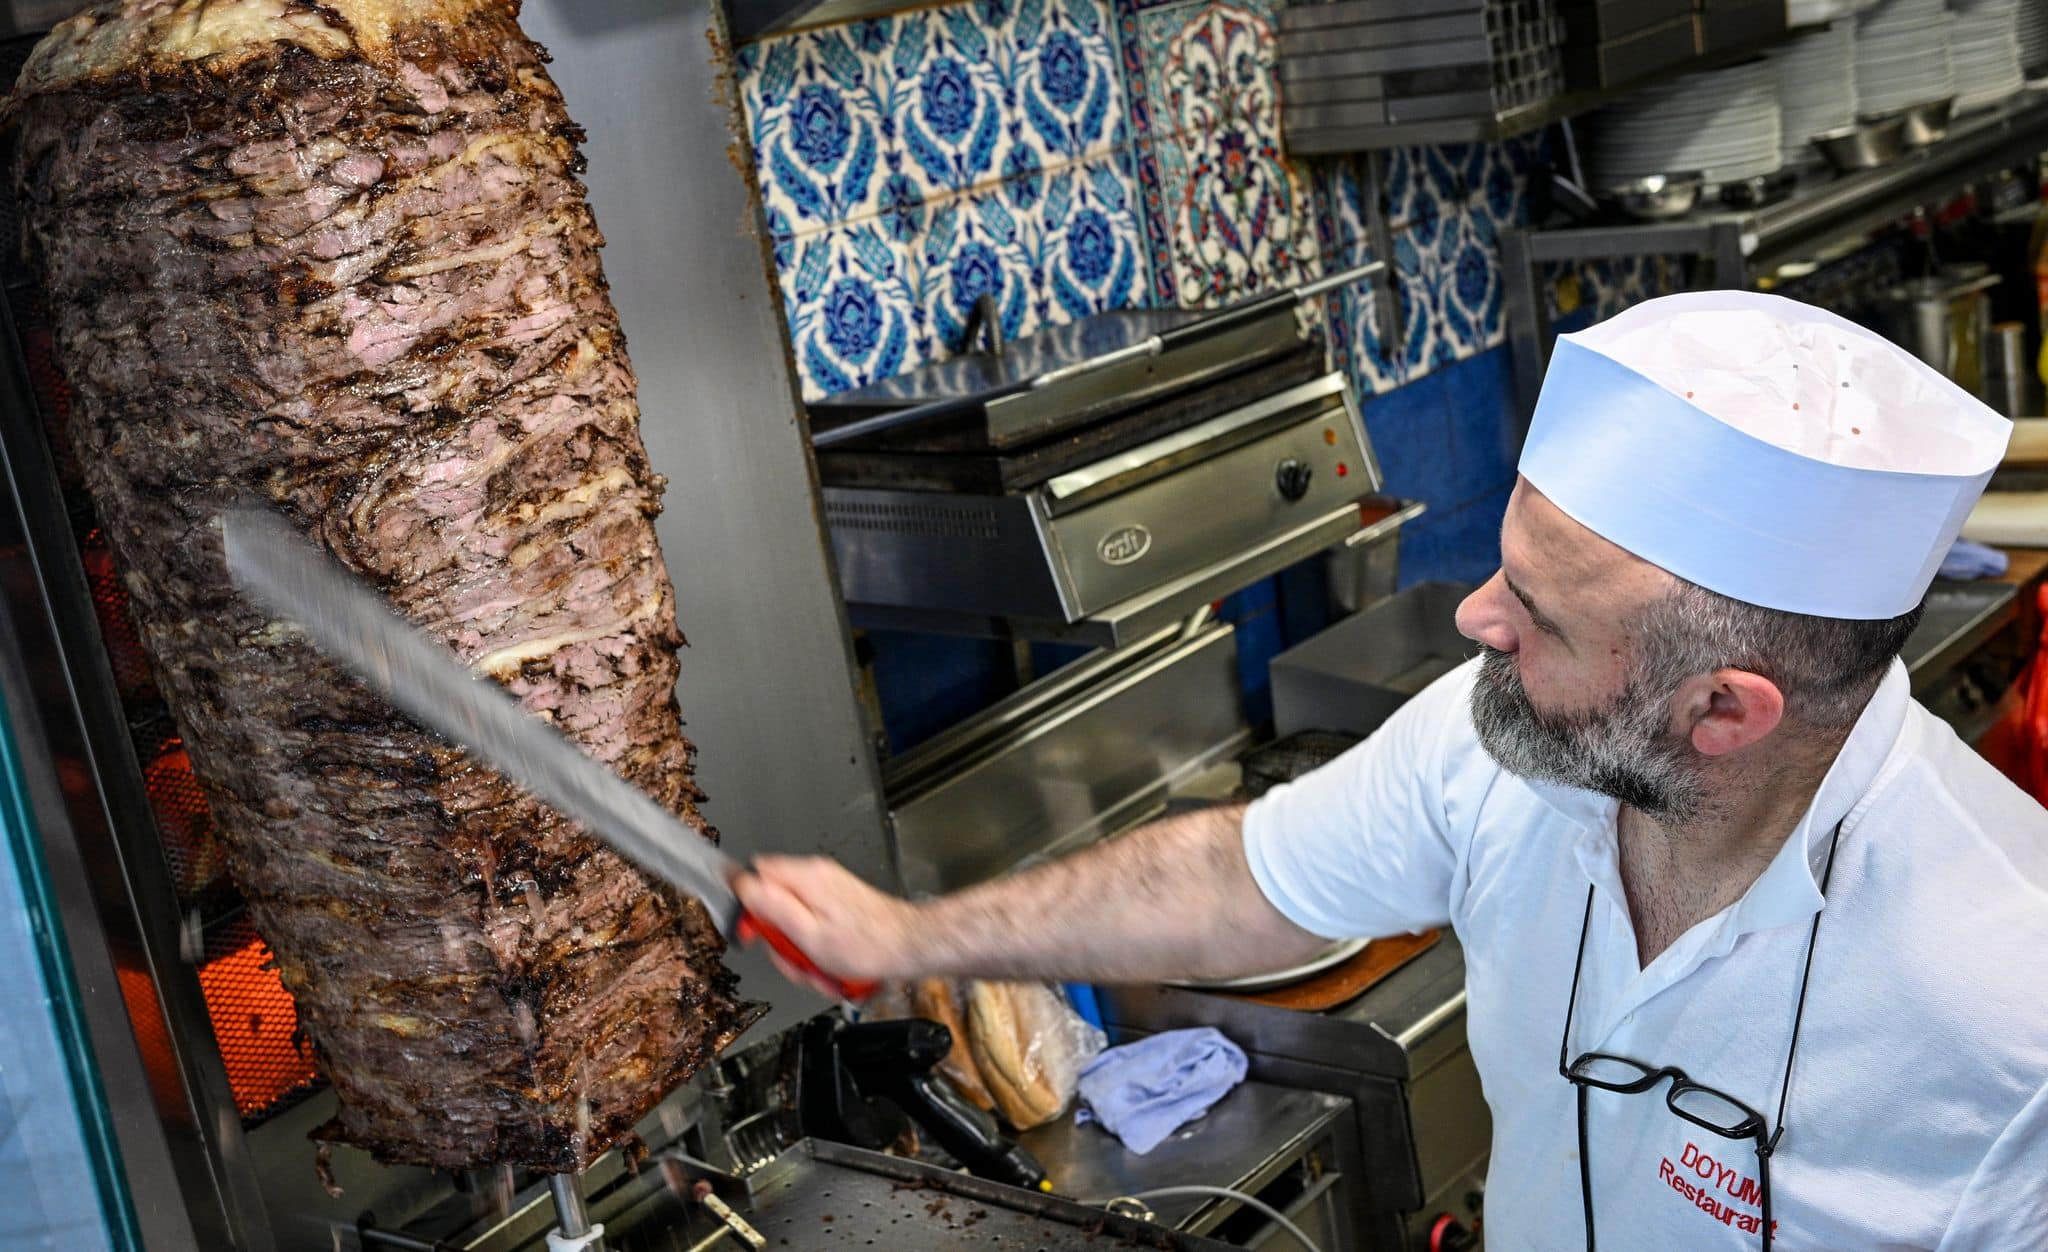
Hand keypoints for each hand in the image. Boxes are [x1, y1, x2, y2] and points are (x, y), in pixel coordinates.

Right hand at [733, 855, 920, 996]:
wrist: (909, 946)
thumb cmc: (868, 945)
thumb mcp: (809, 934)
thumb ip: (772, 908)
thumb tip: (741, 886)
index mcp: (805, 878)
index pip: (755, 874)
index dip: (748, 905)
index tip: (754, 931)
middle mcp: (817, 877)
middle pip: (774, 904)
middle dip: (781, 939)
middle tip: (796, 958)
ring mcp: (829, 890)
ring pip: (794, 921)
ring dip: (801, 951)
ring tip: (820, 966)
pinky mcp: (839, 905)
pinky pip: (813, 927)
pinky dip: (818, 950)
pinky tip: (832, 964)